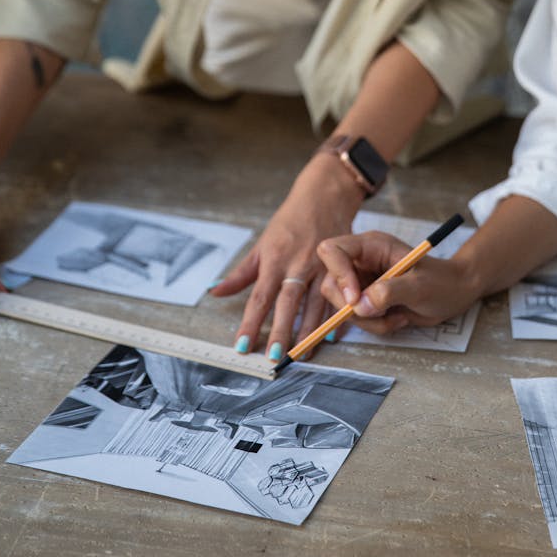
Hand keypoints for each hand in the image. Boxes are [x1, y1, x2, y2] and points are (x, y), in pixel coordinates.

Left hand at [210, 153, 364, 361]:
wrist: (323, 198)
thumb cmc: (288, 223)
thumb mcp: (261, 245)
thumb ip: (240, 274)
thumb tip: (215, 292)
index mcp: (273, 260)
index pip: (258, 297)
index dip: (250, 323)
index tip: (242, 345)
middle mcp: (297, 265)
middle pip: (287, 304)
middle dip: (281, 332)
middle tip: (275, 357)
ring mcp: (321, 267)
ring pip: (315, 304)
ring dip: (309, 331)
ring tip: (303, 354)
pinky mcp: (340, 267)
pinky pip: (338, 296)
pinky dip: (335, 316)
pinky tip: (332, 335)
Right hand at [318, 230, 481, 334]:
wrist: (455, 293)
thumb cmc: (442, 282)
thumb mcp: (420, 286)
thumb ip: (389, 292)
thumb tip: (359, 306)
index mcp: (371, 246)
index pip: (333, 251)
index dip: (338, 274)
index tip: (355, 299)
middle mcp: (362, 261)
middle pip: (332, 283)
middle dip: (352, 306)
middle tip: (380, 313)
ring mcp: (362, 281)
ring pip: (342, 305)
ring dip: (367, 320)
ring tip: (395, 317)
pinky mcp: (366, 300)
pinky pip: (356, 318)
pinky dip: (374, 325)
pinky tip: (397, 319)